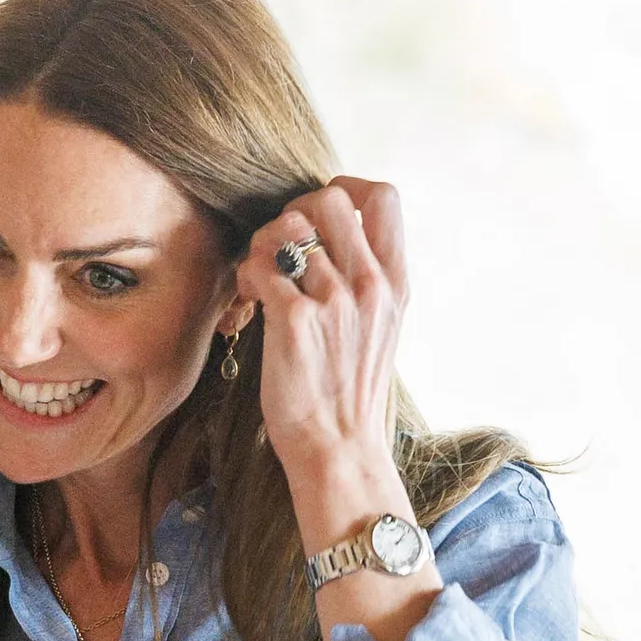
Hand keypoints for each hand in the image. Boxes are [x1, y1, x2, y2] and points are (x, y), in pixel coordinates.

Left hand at [237, 177, 411, 546]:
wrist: (339, 450)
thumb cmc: (350, 393)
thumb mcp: (380, 329)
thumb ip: (366, 280)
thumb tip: (330, 239)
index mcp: (395, 283)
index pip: (384, 198)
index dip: (344, 190)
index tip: (319, 217)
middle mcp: (370, 285)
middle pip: (328, 199)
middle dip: (293, 214)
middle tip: (281, 251)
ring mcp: (335, 301)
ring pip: (285, 228)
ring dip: (261, 247)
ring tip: (260, 280)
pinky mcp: (295, 321)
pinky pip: (258, 265)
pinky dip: (245, 277)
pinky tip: (250, 302)